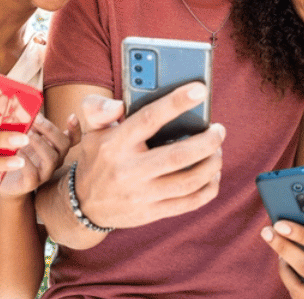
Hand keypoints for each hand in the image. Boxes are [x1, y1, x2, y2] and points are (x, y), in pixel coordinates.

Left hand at [0, 113, 80, 198]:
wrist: (2, 179)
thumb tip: (25, 101)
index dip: (76, 128)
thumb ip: (29, 122)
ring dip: (39, 143)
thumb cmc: (14, 152)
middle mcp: (55, 159)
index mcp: (55, 147)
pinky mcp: (30, 184)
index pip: (74, 138)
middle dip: (49, 129)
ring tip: (25, 134)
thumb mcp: (23, 135)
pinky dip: (25, 161)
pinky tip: (16, 151)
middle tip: (34, 119)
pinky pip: (33, 174)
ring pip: (51, 158)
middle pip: (63, 144)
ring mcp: (44, 173)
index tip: (72, 116)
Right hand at [72, 82, 223, 228]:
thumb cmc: (97, 158)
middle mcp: (129, 170)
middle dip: (208, 141)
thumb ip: (98, 109)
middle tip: (219, 130)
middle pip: (178, 155)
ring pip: (188, 181)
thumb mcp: (90, 130)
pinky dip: (208, 189)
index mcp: (116, 143)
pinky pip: (189, 203)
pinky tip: (213, 176)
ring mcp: (141, 194)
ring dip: (212, 164)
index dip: (177, 102)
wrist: (84, 205)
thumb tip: (119, 104)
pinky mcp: (151, 213)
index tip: (200, 90)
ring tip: (218, 151)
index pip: (149, 118)